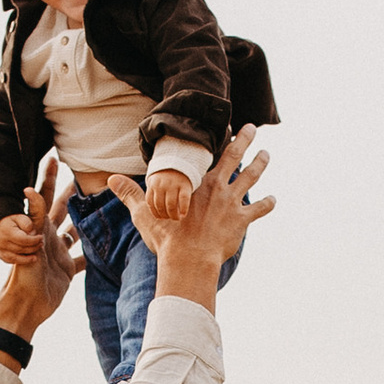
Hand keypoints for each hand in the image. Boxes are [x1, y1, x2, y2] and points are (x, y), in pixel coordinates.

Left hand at [0, 156, 82, 339]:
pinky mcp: (67, 270)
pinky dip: (92, 253)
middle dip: (72, 194)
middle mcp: (48, 237)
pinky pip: (82, 259)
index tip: (54, 158)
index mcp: (39, 228)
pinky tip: (105, 246)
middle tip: (84, 178)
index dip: (48, 178)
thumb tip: (29, 189)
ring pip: (75, 232)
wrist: (25, 304)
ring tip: (98, 207)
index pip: (45, 197)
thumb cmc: (23, 274)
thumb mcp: (27, 241)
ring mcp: (58, 253)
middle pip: (63, 211)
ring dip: (85, 221)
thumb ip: (31, 216)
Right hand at [0, 209, 46, 267]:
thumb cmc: (11, 220)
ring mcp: (0, 249)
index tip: (41, 237)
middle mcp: (2, 242)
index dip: (34, 240)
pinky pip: (10, 261)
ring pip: (15, 258)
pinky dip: (19, 261)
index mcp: (7, 232)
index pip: (23, 240)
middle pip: (21, 249)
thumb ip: (27, 223)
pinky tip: (27, 259)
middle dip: (33, 248)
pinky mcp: (0, 254)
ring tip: (35, 257)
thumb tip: (32, 234)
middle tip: (41, 244)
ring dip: (27, 259)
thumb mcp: (19, 217)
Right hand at [106, 137, 271, 308]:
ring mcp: (232, 203)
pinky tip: (273, 199)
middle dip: (245, 140)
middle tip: (253, 128)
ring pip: (251, 177)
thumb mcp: (144, 213)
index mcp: (197, 182)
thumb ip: (130, 194)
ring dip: (260, 164)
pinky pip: (258, 209)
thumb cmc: (167, 236)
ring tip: (266, 155)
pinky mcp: (241, 221)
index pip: (210, 153)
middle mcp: (218, 187)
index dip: (218, 138)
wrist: (189, 258)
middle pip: (236, 157)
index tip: (226, 125)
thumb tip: (110, 180)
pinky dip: (267, 204)